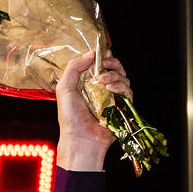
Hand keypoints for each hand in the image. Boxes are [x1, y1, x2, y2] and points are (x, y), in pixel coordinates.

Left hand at [56, 51, 129, 171]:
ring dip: (115, 75)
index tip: (102, 53)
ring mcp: (112, 98)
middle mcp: (101, 89)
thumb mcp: (64, 87)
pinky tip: (111, 89)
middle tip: (104, 64)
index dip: (103, 57)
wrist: (80, 139)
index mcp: (87, 83)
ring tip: (103, 82)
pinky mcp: (121, 107)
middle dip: (112, 62)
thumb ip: (74, 67)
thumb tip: (91, 52)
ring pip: (123, 78)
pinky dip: (121, 87)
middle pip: (115, 68)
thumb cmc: (70, 117)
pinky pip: (128, 92)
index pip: (100, 64)